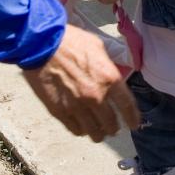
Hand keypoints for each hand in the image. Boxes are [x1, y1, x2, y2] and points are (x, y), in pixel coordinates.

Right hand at [23, 24, 140, 140]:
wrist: (41, 44)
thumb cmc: (70, 41)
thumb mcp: (97, 47)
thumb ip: (107, 65)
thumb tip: (112, 75)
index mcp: (109, 78)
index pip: (127, 106)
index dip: (132, 118)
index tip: (133, 124)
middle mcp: (96, 96)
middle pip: (111, 124)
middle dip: (113, 128)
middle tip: (112, 127)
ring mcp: (77, 107)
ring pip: (93, 132)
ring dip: (97, 133)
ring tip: (96, 130)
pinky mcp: (60, 111)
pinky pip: (75, 129)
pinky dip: (80, 130)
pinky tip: (81, 126)